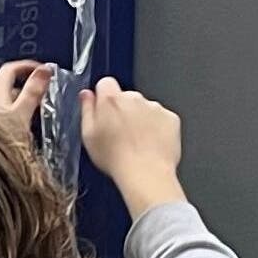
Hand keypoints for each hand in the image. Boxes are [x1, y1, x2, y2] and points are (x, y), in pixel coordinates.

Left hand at [0, 59, 56, 130]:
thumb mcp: (21, 116)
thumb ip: (32, 92)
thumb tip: (44, 71)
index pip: (10, 70)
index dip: (27, 66)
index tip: (43, 71)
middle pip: (6, 86)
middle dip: (24, 87)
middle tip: (41, 92)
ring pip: (2, 103)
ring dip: (16, 104)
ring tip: (31, 115)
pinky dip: (8, 119)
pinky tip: (15, 132)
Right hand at [79, 76, 185, 213]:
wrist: (146, 174)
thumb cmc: (116, 159)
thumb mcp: (88, 136)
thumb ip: (87, 110)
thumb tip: (86, 96)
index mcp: (111, 100)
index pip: (105, 83)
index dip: (103, 97)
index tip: (103, 112)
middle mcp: (134, 99)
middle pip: (126, 97)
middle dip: (123, 111)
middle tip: (119, 135)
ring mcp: (154, 108)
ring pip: (145, 108)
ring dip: (141, 120)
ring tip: (136, 145)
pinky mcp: (171, 118)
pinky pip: (161, 118)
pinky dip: (157, 128)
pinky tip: (150, 145)